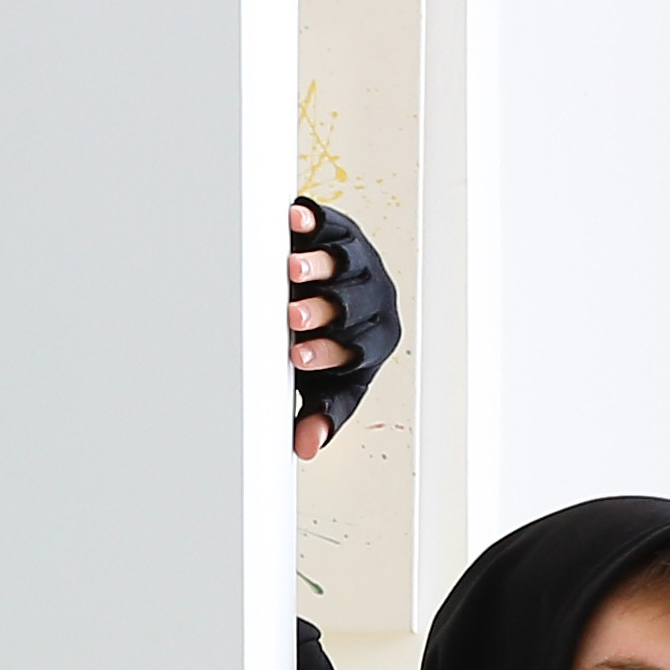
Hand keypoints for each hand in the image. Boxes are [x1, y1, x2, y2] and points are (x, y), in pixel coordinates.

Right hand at [287, 203, 355, 462]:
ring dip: (321, 264)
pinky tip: (295, 220)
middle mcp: (375, 297)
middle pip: (355, 302)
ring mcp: (361, 260)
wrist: (334, 297)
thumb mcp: (326, 383)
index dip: (331, 351)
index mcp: (375, 338)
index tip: (298, 356)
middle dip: (325, 309)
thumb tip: (305, 448)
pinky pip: (331, 223)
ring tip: (293, 268)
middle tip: (294, 316)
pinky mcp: (342, 230)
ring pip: (347, 260)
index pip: (359, 348)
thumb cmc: (329, 346)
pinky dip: (314, 221)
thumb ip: (318, 412)